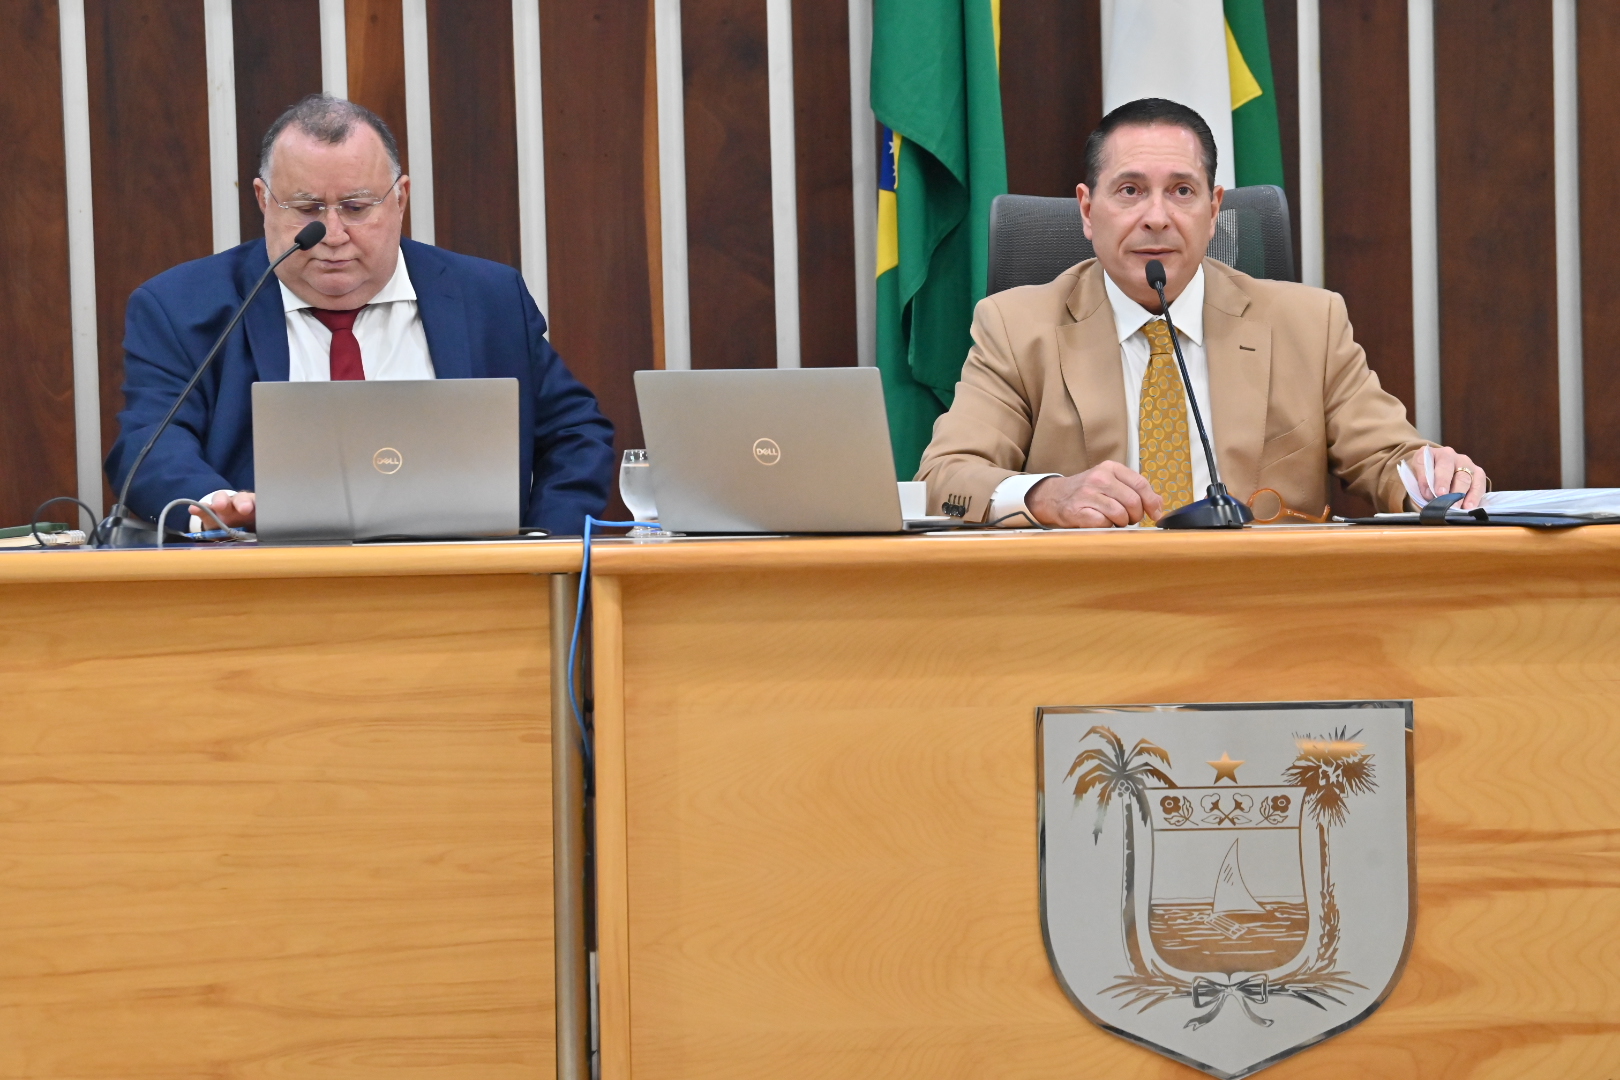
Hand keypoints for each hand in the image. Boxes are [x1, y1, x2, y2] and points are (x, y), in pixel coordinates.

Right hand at [190, 491, 256, 530]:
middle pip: (241, 499)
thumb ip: (262, 535)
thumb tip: (266, 544)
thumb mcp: (257, 534)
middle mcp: (240, 505)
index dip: (260, 506)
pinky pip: (204, 510)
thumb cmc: (250, 532)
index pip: (260, 503)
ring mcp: (223, 508)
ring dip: (220, 501)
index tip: (262, 512)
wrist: (233, 535)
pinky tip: (194, 509)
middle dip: (242, 502)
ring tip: (218, 506)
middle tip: (244, 509)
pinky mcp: (208, 515)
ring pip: (222, 499)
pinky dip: (199, 509)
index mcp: (256, 509)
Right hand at [1026, 462, 1163, 527]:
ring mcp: (1087, 494)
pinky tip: (1100, 522)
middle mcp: (1099, 478)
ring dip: (1121, 523)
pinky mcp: (1077, 510)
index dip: (1152, 502)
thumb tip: (1159, 506)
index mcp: (1110, 468)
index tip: (1155, 514)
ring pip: (1120, 514)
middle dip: (1135, 516)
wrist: (1054, 497)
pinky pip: (1104, 523)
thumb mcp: (1111, 482)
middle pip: (1133, 502)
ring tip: (1113, 520)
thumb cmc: (1087, 491)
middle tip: (1128, 518)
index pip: (1141, 484)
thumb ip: (1135, 490)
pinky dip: (1106, 527)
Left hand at [1408, 447, 1486, 509]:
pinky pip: (1479, 484)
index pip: (1439, 466)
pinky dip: (1475, 496)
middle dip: (1452, 490)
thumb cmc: (1423, 472)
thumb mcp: (1416, 472)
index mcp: (1434, 454)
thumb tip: (1429, 495)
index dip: (1439, 480)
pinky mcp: (1477, 473)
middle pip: (1454, 473)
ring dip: (1463, 496)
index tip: (1435, 494)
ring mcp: (1466, 463)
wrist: (1432, 467)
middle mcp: (1452, 456)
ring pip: (1467, 479)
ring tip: (1459, 508)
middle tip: (1449, 504)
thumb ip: (1421, 481)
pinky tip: (1470, 507)